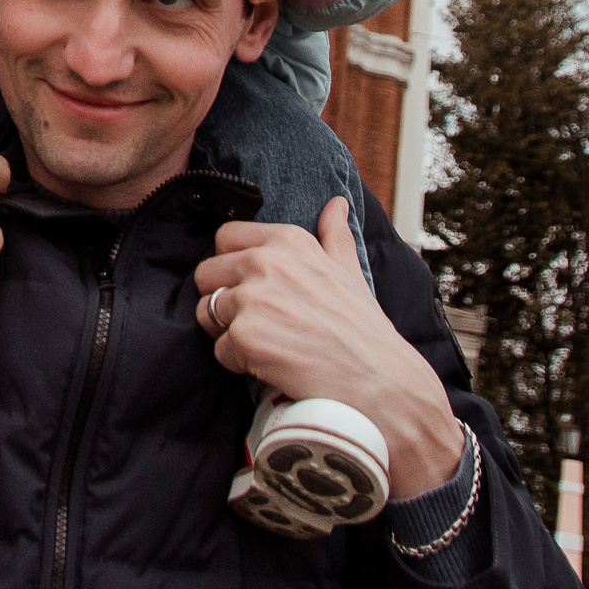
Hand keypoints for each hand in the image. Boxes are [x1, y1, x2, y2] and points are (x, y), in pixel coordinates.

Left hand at [191, 198, 461, 497]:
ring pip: (207, 312)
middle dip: (224, 300)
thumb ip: (334, 236)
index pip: (225, 237)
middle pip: (206, 273)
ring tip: (270, 344)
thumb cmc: (364, 332)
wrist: (381, 384)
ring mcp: (253, 299)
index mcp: (289, 240)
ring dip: (229, 332)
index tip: (254, 287)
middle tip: (261, 322)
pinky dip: (240, 363)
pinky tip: (273, 366)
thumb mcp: (350, 273)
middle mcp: (266, 262)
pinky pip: (219, 349)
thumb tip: (336, 204)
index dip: (233, 265)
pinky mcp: (244, 337)